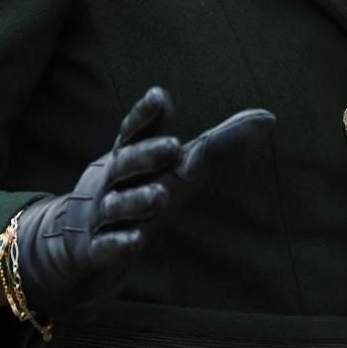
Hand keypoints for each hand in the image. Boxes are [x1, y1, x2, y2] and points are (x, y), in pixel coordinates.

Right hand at [13, 87, 274, 319]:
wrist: (76, 245)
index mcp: (128, 158)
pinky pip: (105, 247)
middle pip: (126, 164)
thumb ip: (218, 144)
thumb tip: (270, 117)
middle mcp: (112, 182)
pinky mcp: (94, 251)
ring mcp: (100, 216)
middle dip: (147, 154)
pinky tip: (135, 242)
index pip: (134, 131)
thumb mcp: (173, 170)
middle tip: (174, 148)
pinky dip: (119, 244)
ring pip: (117, 205)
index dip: (146, 115)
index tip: (160, 96)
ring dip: (138, 200)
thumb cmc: (137, 193)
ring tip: (161, 196)